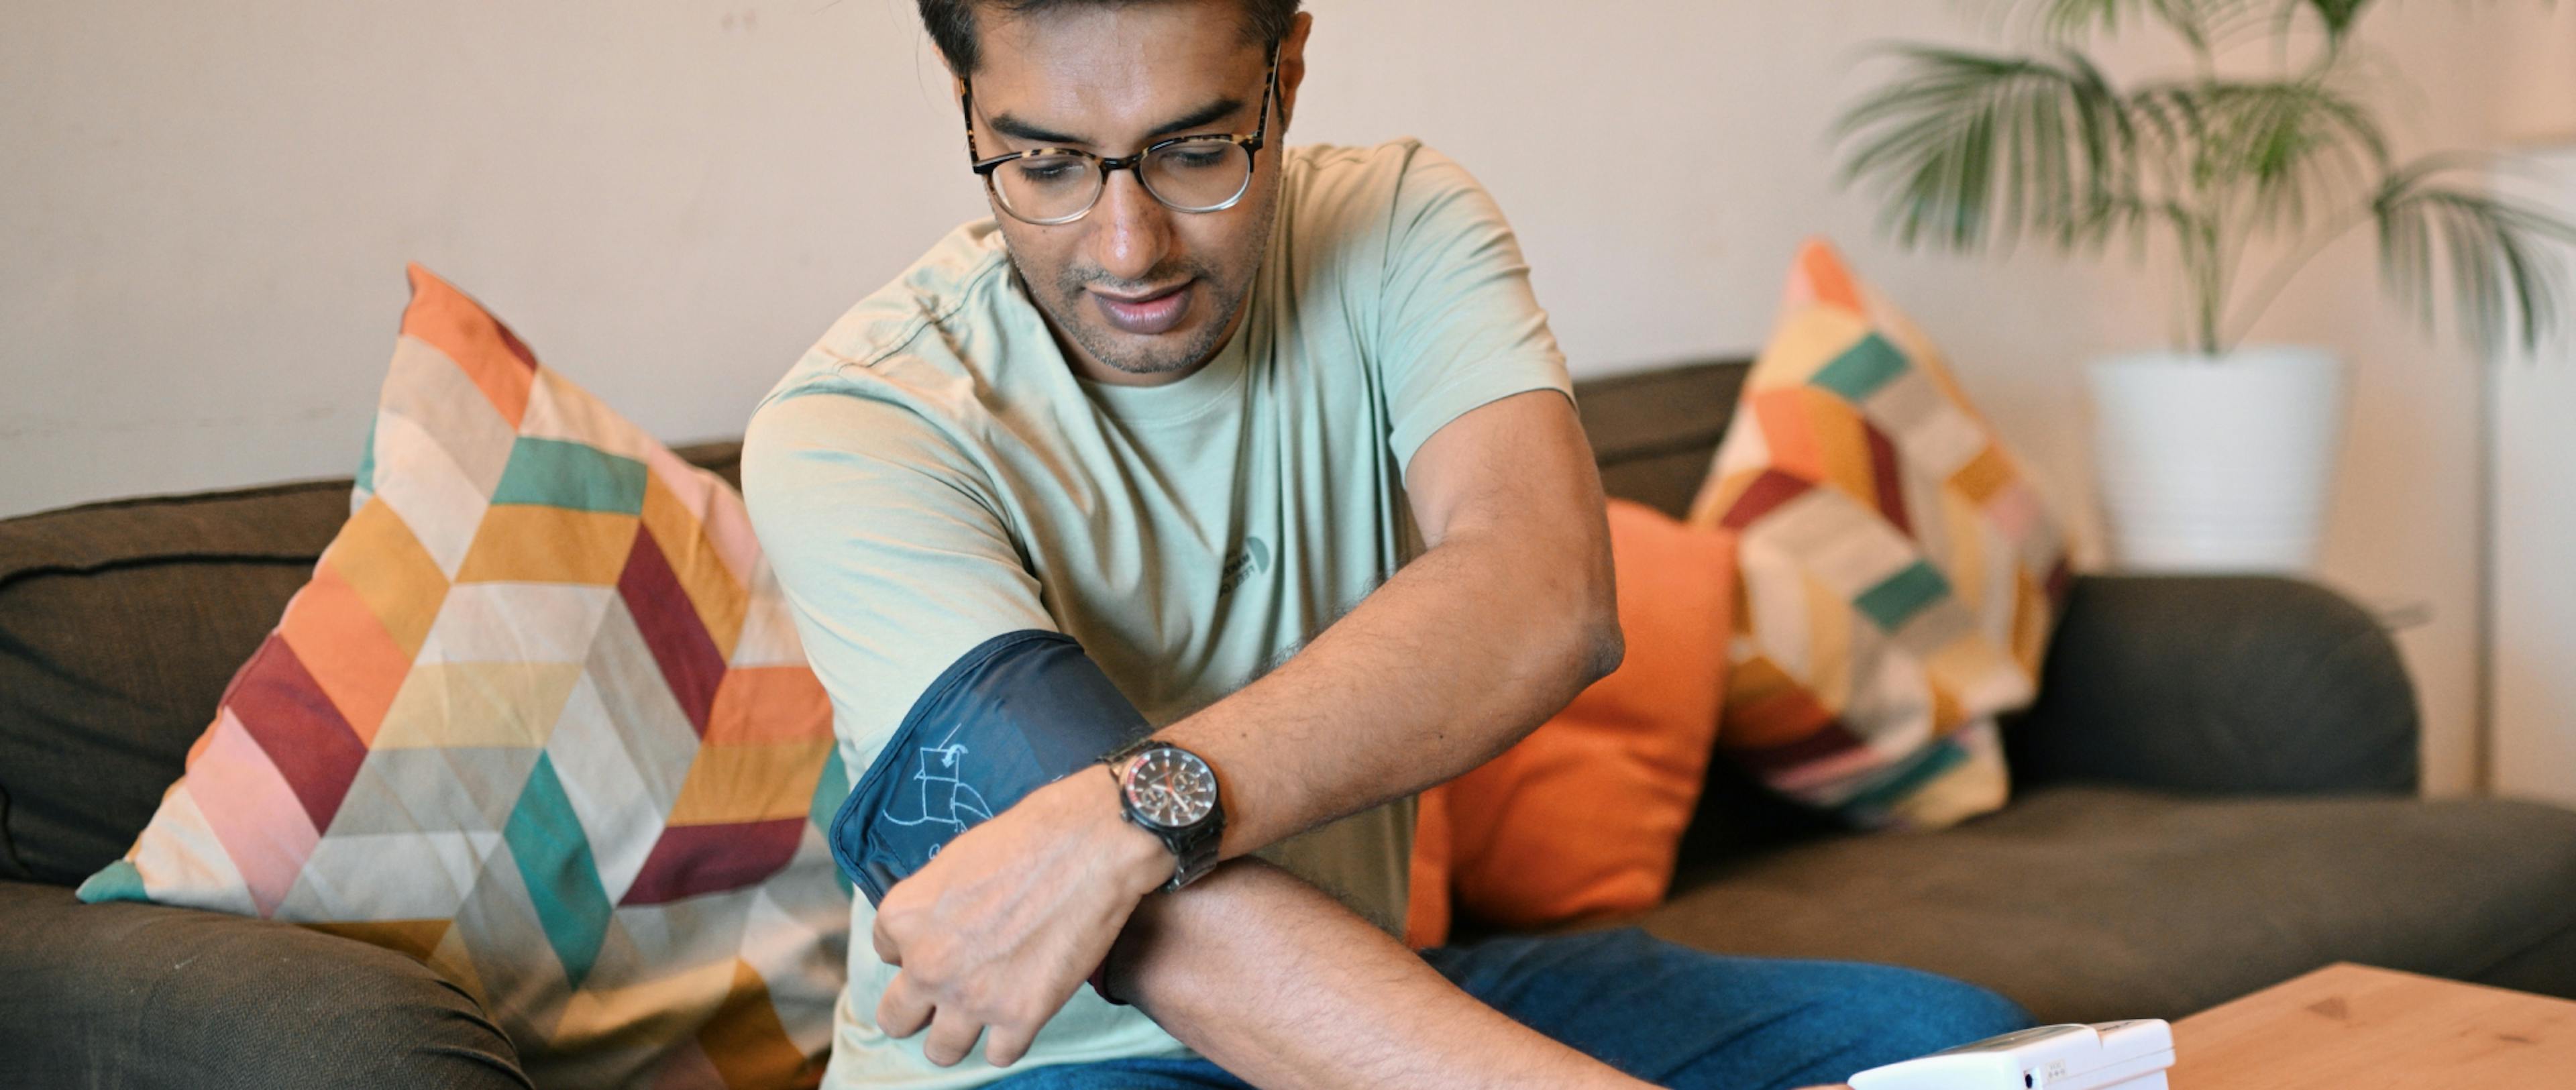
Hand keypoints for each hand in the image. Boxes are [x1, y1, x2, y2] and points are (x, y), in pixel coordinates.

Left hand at [871, 767, 1172, 1066]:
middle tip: (949, 991)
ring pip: (940, 1051)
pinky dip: (1009, 1039)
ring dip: (957, 1035)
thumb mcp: (955, 860)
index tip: (945, 940)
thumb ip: (932, 904)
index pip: (886, 954)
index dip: (917, 949)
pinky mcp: (1020, 1015)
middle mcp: (927, 964)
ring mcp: (972, 996)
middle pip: (896, 1018)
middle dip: (919, 1009)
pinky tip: (1021, 1014)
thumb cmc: (1027, 837)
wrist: (1089, 845)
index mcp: (903, 917)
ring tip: (980, 1014)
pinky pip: (999, 1054)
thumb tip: (936, 926)